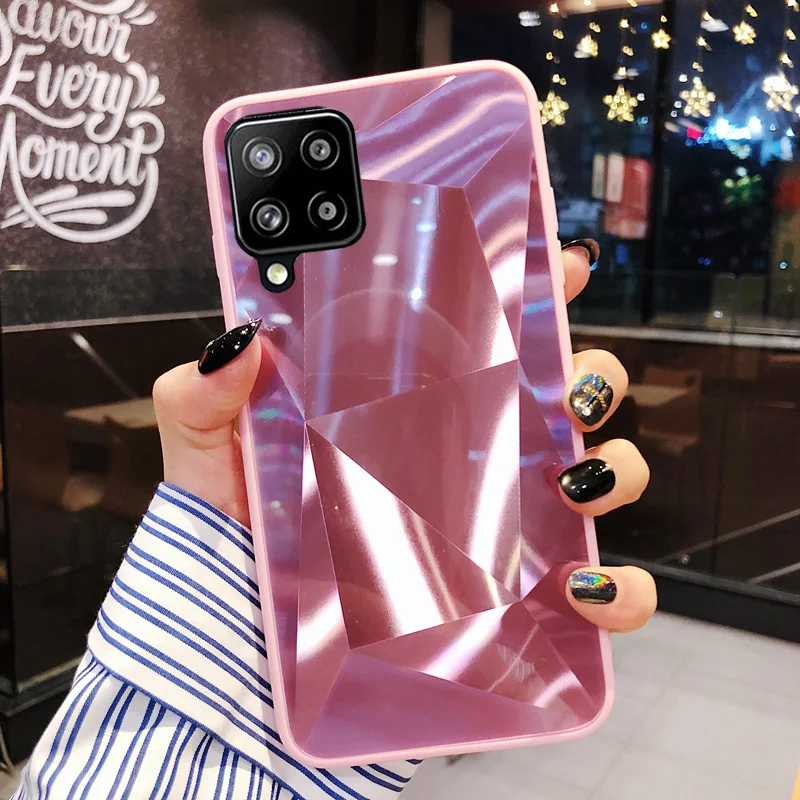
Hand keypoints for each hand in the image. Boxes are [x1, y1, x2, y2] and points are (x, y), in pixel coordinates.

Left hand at [153, 242, 655, 634]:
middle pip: (567, 394)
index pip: (490, 332)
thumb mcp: (211, 455)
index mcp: (416, 404)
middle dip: (593, 373)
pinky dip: (618, 594)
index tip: (560, 264)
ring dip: (613, 468)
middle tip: (567, 384)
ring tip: (571, 481)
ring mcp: (502, 526)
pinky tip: (585, 590)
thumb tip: (238, 340)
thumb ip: (205, 396)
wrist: (247, 640)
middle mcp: (471, 456)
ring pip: (601, 476)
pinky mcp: (515, 602)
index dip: (538, 288)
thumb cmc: (239, 537)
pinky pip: (597, 597)